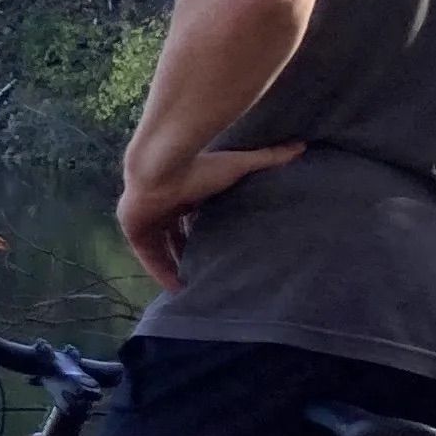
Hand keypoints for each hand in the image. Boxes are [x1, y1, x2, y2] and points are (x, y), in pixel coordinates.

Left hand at [116, 140, 306, 289]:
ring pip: (160, 249)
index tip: (219, 250)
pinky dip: (160, 271)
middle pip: (174, 236)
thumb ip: (267, 158)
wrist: (162, 165)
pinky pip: (147, 256)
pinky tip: (177, 288)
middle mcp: (162, 206)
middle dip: (188, 255)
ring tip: (194, 289)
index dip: (203, 234)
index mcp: (182, 191)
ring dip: (175, 267)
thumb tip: (301, 146)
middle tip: (207, 276)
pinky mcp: (134, 229)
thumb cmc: (199, 165)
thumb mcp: (238, 164)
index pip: (192, 217)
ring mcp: (146, 217)